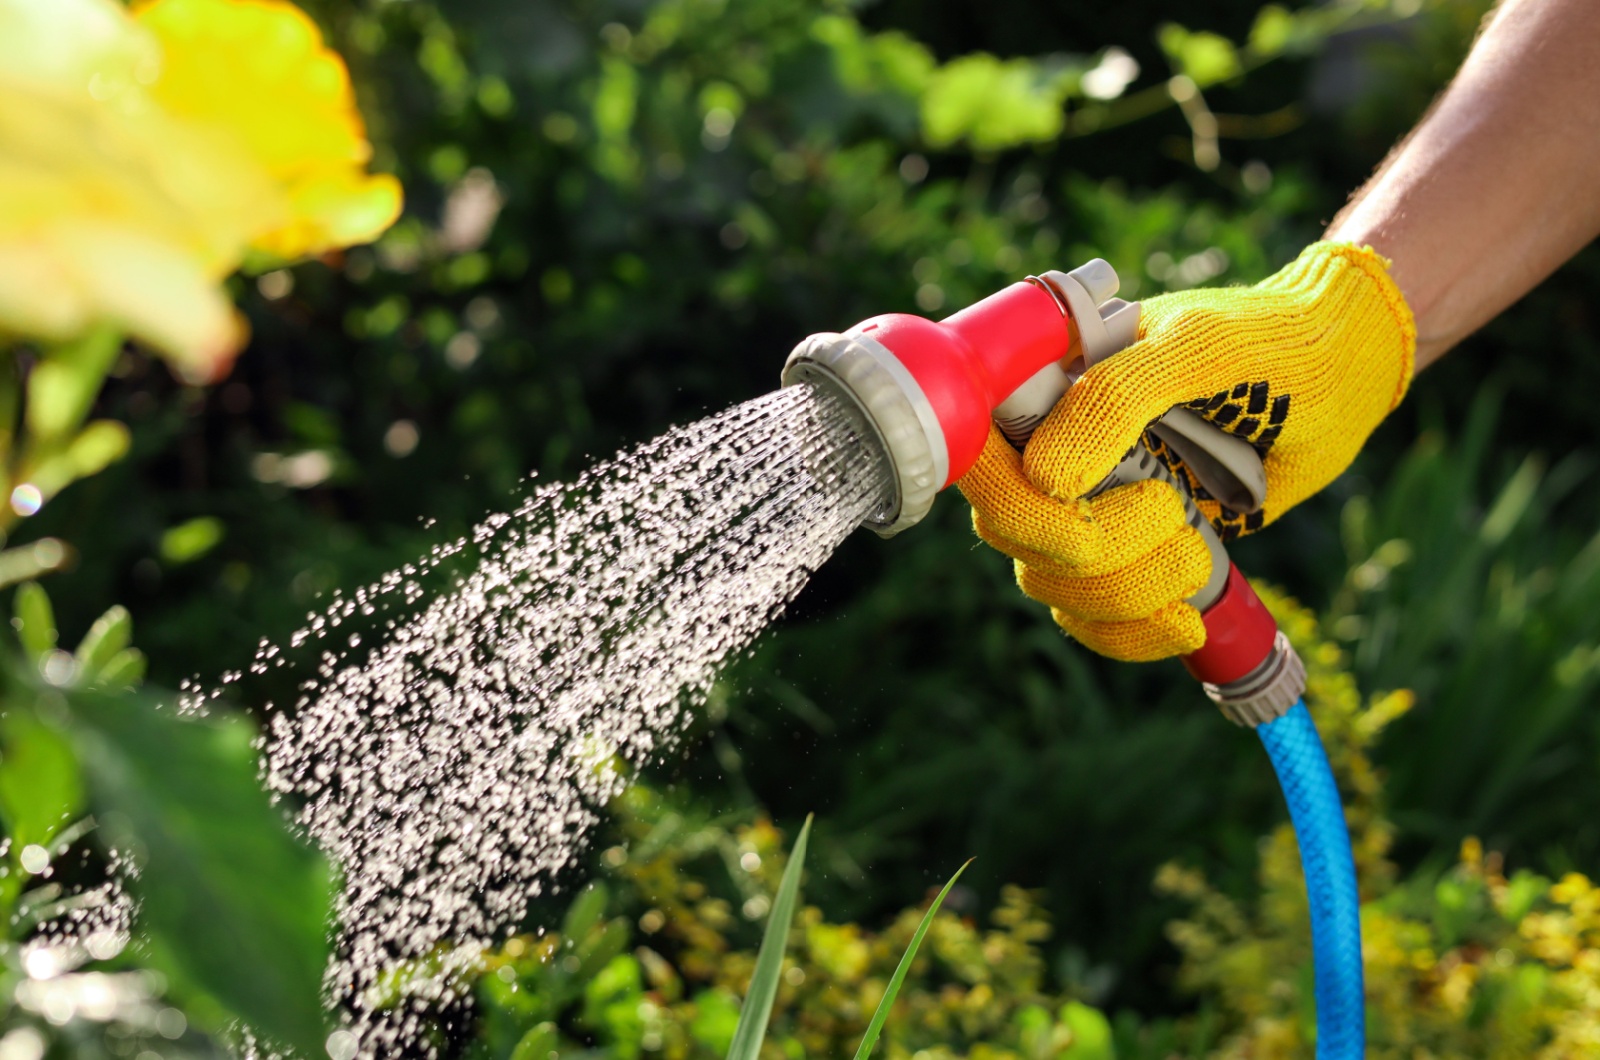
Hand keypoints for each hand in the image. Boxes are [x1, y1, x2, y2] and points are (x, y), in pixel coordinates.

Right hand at [959, 241, 1415, 660]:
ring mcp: (1087, 503)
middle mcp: (1051, 446)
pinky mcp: (1128, 554)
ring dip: (1125, 591)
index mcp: (1048, 384)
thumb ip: (1115, 398)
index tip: (1069, 501)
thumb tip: (1044, 479)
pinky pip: (1090, 618)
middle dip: (1092, 547)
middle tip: (1172, 511)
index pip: (981, 455)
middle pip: (1014, 529)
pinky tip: (1183, 621)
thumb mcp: (1198, 347)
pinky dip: (1129, 634)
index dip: (1006, 494)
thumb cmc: (1273, 341)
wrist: (1343, 375)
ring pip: (1051, 582)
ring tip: (1198, 552)